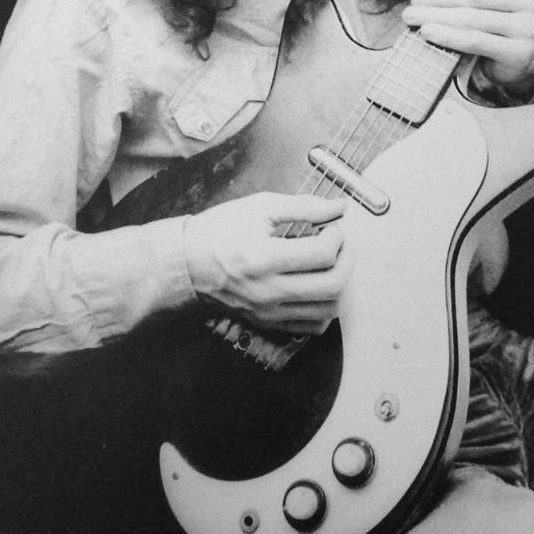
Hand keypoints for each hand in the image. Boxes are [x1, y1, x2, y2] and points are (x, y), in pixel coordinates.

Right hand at [182, 193, 350, 334]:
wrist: (186, 263)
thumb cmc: (219, 231)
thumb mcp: (260, 206)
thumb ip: (304, 207)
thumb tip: (339, 207)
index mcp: (264, 258)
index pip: (322, 254)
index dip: (337, 236)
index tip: (332, 225)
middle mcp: (269, 291)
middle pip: (332, 285)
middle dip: (347, 259)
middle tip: (340, 243)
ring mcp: (269, 311)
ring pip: (328, 310)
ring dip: (340, 284)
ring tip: (331, 263)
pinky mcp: (268, 322)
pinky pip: (311, 327)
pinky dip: (324, 307)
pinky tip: (317, 286)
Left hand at [401, 0, 533, 95]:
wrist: (511, 56)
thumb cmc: (492, 12)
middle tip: (414, 2)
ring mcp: (531, 29)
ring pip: (472, 19)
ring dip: (436, 17)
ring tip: (412, 17)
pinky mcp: (519, 53)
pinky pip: (475, 41)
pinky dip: (448, 36)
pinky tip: (427, 32)